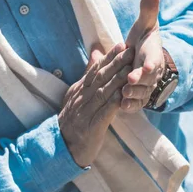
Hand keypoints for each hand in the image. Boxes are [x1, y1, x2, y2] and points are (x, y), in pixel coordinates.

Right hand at [58, 43, 134, 167]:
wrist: (61, 146)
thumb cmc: (73, 121)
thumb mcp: (76, 96)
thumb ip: (87, 76)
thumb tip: (95, 54)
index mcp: (79, 90)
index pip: (95, 69)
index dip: (109, 56)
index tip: (121, 44)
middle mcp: (82, 97)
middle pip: (101, 77)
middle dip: (116, 62)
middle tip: (130, 49)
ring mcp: (86, 111)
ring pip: (104, 91)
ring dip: (118, 79)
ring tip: (131, 68)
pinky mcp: (92, 126)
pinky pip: (105, 112)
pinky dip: (115, 102)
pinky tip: (124, 95)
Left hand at [122, 0, 164, 111]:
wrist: (144, 59)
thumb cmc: (143, 41)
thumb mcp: (145, 25)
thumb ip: (147, 11)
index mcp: (152, 54)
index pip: (154, 58)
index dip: (150, 62)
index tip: (147, 65)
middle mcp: (151, 72)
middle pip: (147, 79)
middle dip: (139, 81)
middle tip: (129, 81)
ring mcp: (145, 85)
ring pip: (142, 93)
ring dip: (133, 95)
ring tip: (122, 95)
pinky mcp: (138, 96)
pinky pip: (136, 103)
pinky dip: (129, 106)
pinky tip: (120, 107)